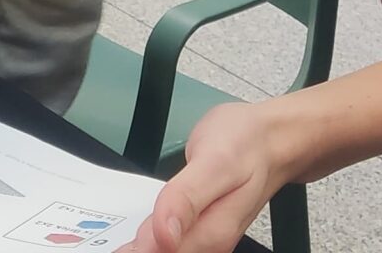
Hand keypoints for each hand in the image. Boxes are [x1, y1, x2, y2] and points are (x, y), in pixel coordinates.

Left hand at [124, 102, 285, 252]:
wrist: (272, 140)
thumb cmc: (246, 145)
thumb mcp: (215, 162)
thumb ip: (186, 198)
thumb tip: (163, 236)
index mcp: (210, 235)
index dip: (134, 250)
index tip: (115, 242)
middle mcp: (209, 244)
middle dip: (135, 247)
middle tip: (108, 237)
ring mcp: (204, 238)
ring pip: (163, 250)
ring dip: (140, 244)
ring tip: (120, 236)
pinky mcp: (200, 230)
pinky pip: (167, 242)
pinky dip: (149, 239)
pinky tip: (137, 233)